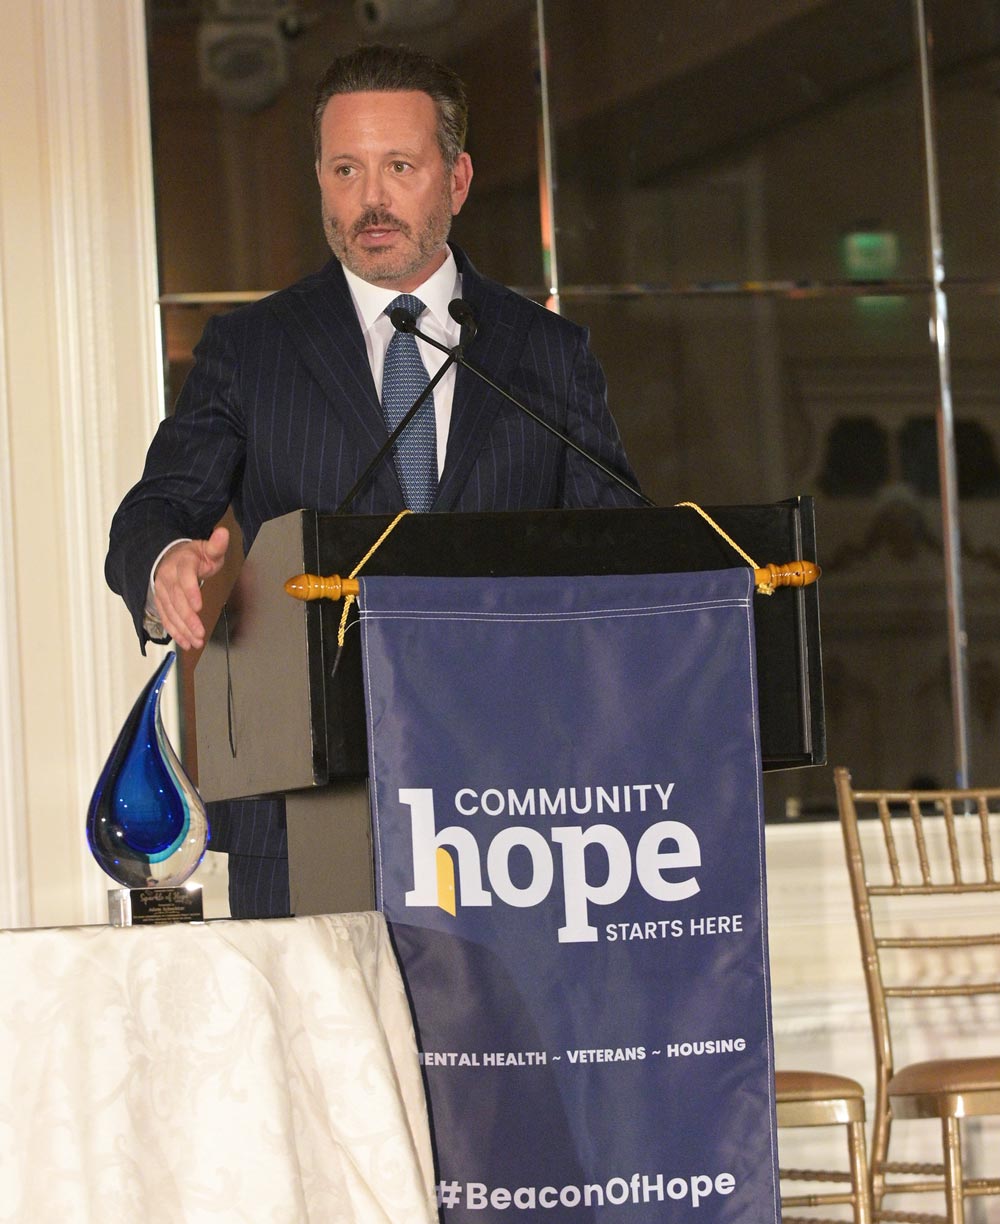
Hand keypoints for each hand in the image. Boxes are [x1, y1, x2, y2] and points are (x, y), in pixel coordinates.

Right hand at [153, 526, 229, 649]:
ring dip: (182, 628)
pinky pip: (165, 617)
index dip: (191, 592)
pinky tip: (183, 641)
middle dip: (188, 618)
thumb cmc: (192, 556)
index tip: (198, 606)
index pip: (185, 577)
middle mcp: (168, 577)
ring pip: (170, 611)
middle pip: (177, 600)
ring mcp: (162, 590)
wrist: (169, 556)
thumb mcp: (207, 549)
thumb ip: (216, 545)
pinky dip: (173, 631)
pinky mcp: (160, 601)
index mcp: (182, 563)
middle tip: (199, 633)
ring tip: (195, 641)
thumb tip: (223, 533)